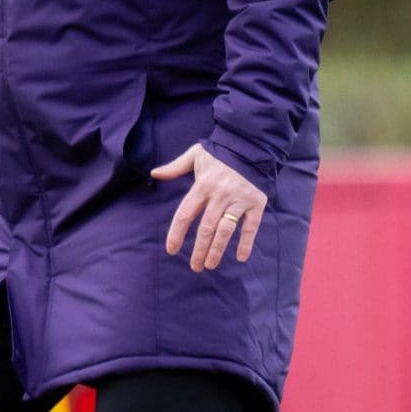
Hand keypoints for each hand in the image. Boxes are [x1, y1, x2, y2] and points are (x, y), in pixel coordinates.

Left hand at [152, 144, 266, 272]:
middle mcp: (221, 194)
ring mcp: (239, 199)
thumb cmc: (220, 152)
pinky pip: (251, 226)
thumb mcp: (196, 155)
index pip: (186, 214)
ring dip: (217, 249)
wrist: (252, 145)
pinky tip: (241, 257)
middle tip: (194, 266)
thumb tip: (154, 173)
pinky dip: (247, 242)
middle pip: (206, 227)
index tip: (172, 250)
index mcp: (203, 185)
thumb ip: (175, 167)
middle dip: (199, 249)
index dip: (177, 233)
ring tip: (210, 265)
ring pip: (226, 230)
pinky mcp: (256, 203)